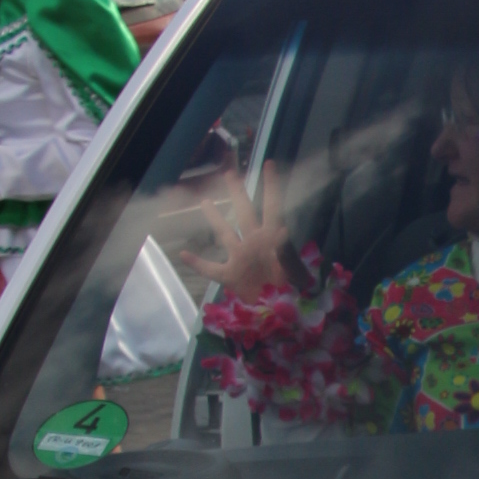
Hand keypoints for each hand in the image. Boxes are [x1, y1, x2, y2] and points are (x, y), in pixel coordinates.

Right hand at [173, 167, 289, 303]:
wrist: (283, 315)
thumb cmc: (295, 293)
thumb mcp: (296, 272)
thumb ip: (288, 251)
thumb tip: (283, 229)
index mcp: (271, 239)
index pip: (272, 207)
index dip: (272, 186)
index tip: (270, 164)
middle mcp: (254, 243)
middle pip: (244, 212)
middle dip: (237, 193)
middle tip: (230, 173)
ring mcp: (241, 258)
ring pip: (224, 233)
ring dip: (214, 218)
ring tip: (205, 201)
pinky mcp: (231, 277)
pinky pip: (210, 268)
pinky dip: (197, 263)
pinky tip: (183, 254)